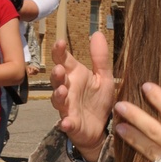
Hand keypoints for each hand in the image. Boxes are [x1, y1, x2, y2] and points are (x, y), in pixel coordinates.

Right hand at [51, 32, 114, 155]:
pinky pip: (66, 123)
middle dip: (56, 74)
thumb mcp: (103, 77)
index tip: (60, 42)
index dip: (60, 52)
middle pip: (57, 79)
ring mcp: (67, 107)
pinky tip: (65, 122)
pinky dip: (65, 123)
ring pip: (58, 100)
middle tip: (59, 68)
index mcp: (75, 76)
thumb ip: (100, 58)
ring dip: (58, 95)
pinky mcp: (72, 124)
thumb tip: (97, 33)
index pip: (64, 60)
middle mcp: (68, 90)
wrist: (102, 128)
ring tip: (61, 90)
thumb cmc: (99, 100)